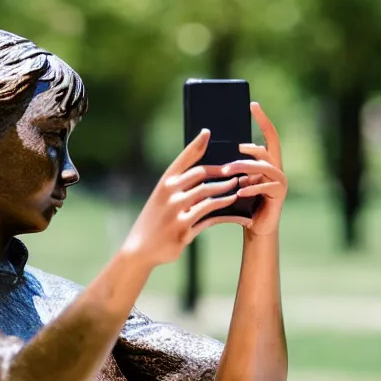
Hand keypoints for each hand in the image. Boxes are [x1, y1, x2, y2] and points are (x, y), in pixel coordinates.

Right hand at [122, 129, 250, 267]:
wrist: (140, 248)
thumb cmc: (154, 220)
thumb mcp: (161, 198)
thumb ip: (179, 184)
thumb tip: (203, 171)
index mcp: (164, 183)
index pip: (183, 160)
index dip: (196, 145)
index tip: (208, 132)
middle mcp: (170, 195)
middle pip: (201, 176)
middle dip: (222, 173)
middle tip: (239, 170)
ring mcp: (177, 213)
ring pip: (209, 197)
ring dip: (227, 192)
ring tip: (240, 189)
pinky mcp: (185, 230)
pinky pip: (212, 219)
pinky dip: (228, 216)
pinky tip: (239, 214)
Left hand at [221, 102, 286, 236]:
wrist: (255, 227)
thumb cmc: (242, 203)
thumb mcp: (235, 180)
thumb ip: (232, 165)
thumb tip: (210, 146)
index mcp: (268, 162)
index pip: (268, 136)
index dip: (262, 120)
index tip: (252, 104)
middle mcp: (277, 168)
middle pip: (264, 151)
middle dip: (248, 150)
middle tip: (232, 150)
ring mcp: (280, 181)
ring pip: (263, 168)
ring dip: (244, 168)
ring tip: (228, 171)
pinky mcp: (279, 194)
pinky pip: (265, 186)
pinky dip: (251, 188)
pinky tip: (239, 190)